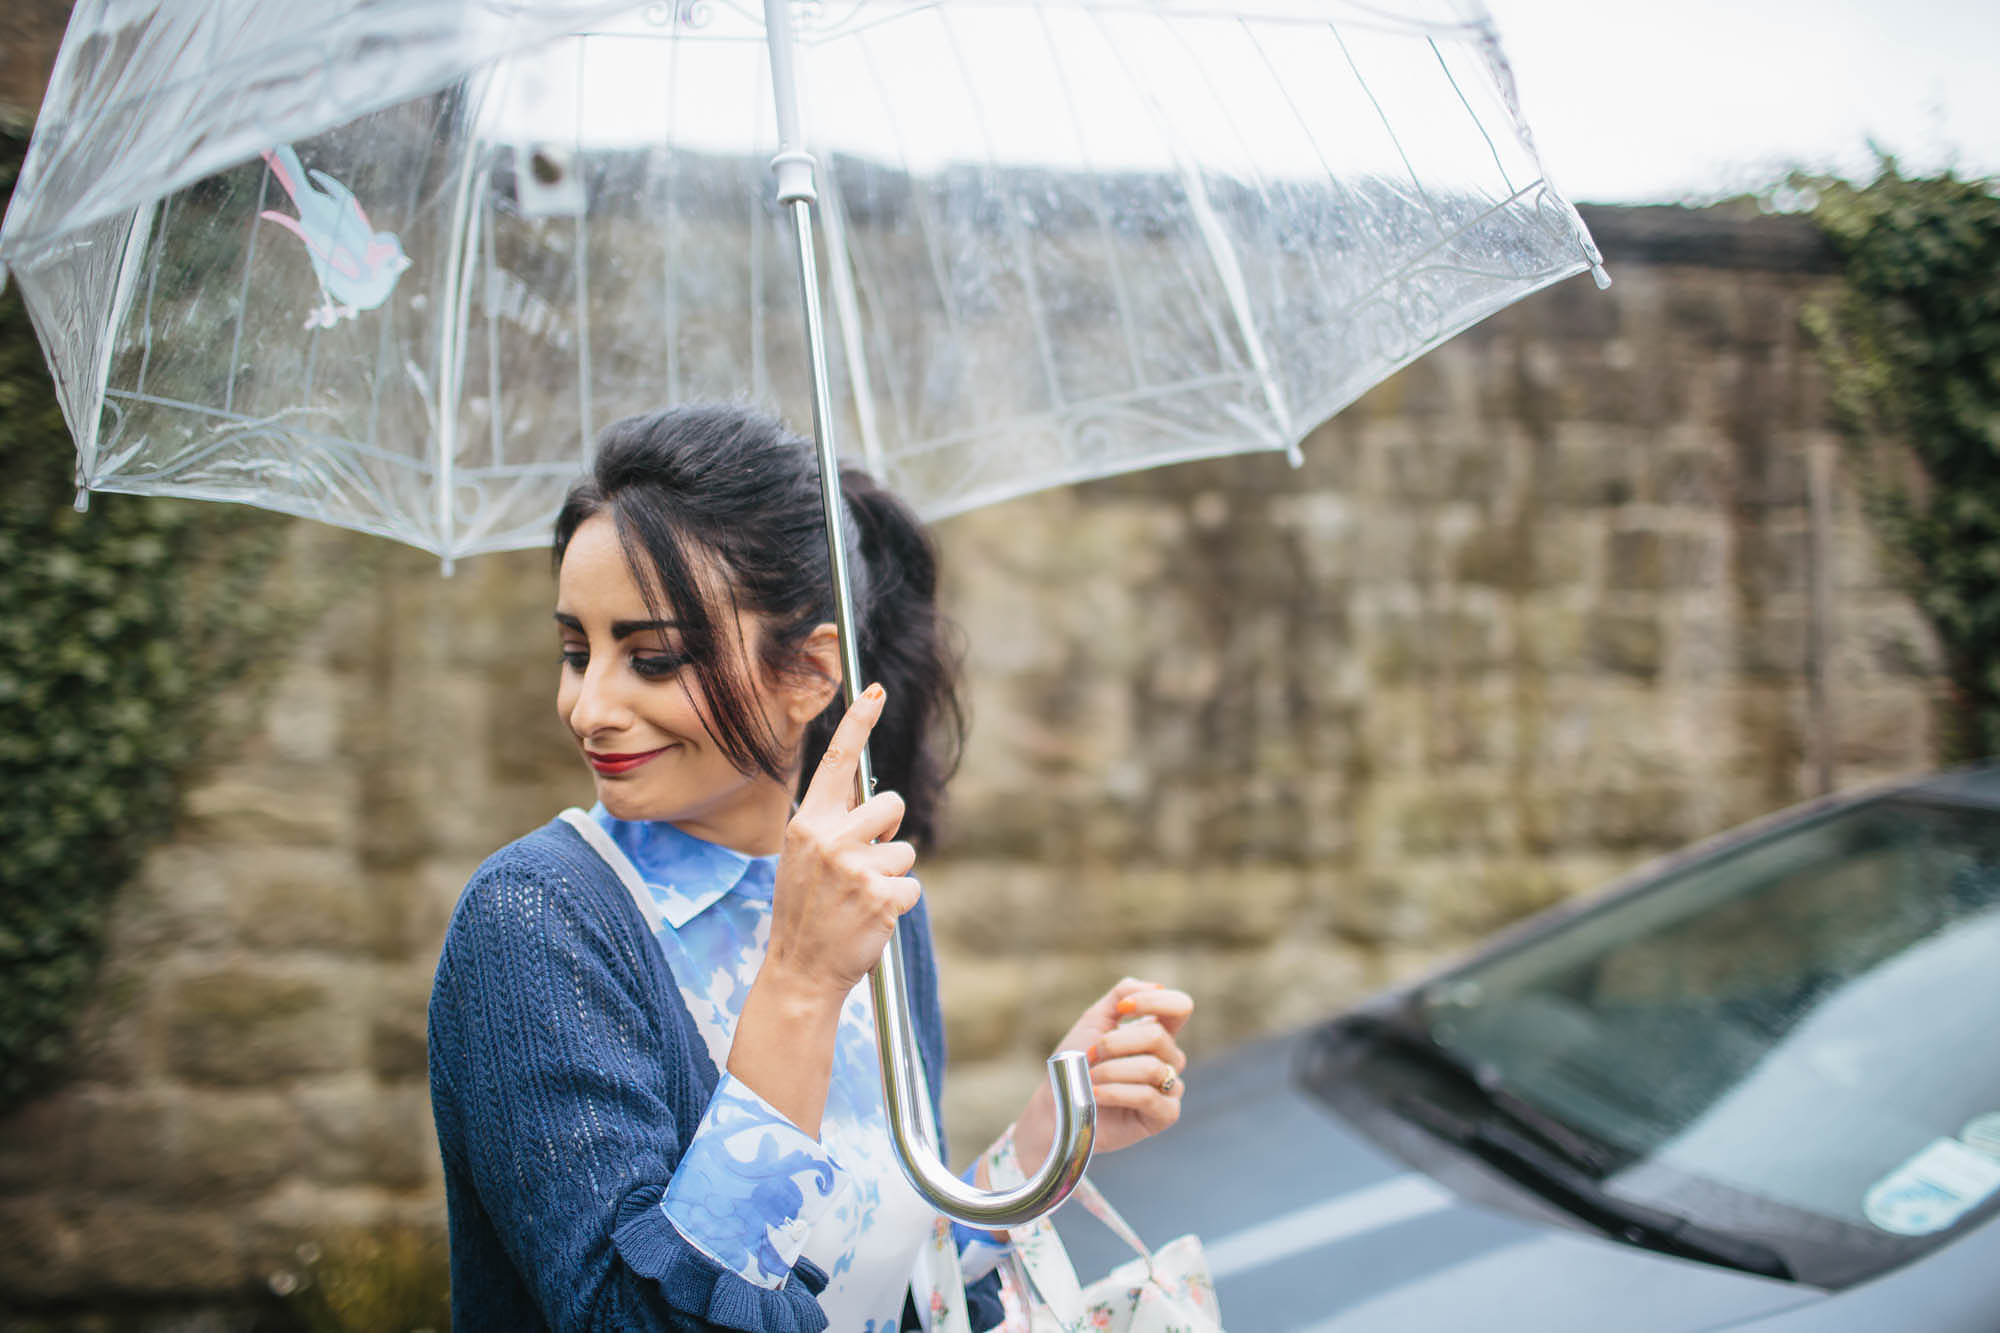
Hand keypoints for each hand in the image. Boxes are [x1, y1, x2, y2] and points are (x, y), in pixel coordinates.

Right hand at [763, 682, 918, 1001]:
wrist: (799, 971)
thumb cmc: (805, 912)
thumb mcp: (803, 859)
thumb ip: (833, 827)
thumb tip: (877, 803)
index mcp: (808, 824)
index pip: (837, 763)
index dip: (858, 723)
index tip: (875, 691)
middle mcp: (829, 838)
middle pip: (890, 805)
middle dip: (888, 832)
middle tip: (860, 868)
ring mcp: (855, 867)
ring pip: (904, 851)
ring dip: (891, 876)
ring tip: (858, 901)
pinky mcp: (880, 895)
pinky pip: (912, 886)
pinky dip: (899, 905)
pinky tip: (870, 919)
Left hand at [1011, 978, 1193, 1166]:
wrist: (1058, 1104)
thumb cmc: (1075, 1063)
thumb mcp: (1094, 1020)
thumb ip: (1122, 995)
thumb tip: (1157, 985)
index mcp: (1157, 1032)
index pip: (1180, 1006)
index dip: (1154, 1002)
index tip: (1120, 1010)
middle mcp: (1168, 1058)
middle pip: (1157, 1036)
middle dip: (1115, 1043)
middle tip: (1091, 1055)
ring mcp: (1169, 1087)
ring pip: (1152, 1067)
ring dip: (1110, 1070)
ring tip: (1091, 1078)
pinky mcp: (1165, 1115)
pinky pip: (1147, 1096)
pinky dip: (1115, 1092)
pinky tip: (1096, 1095)